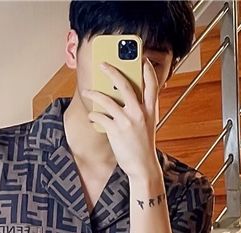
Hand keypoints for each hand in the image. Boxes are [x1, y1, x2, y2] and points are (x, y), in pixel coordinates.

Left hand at [81, 57, 160, 180]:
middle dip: (112, 72)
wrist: (142, 166)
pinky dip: (94, 115)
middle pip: (125, 85)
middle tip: (103, 65)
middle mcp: (140, 113)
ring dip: (95, 94)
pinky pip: (101, 117)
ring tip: (88, 92)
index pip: (151, 84)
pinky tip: (91, 116)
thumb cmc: (143, 145)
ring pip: (108, 100)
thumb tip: (122, 96)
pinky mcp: (116, 131)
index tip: (141, 58)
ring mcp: (127, 121)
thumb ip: (140, 109)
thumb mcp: (147, 124)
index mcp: (150, 110)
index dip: (146, 69)